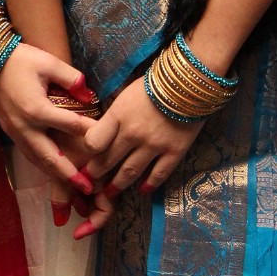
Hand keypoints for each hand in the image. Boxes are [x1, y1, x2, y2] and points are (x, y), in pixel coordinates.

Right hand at [0, 43, 98, 198]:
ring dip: (56, 174)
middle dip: (70, 174)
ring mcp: (15, 132)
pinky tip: (53, 169)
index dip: (91, 132)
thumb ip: (71, 78)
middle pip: (51, 157)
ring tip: (74, 186)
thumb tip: (89, 94)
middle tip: (89, 188)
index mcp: (37, 109)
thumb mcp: (48, 62)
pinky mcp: (9, 132)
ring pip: (37, 160)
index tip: (107, 139)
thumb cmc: (19, 59)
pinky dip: (42, 164)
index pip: (71, 125)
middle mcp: (25, 126)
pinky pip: (28, 153)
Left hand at [73, 78, 202, 237]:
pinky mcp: (175, 151)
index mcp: (118, 115)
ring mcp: (154, 145)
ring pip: (130, 172)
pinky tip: (142, 190)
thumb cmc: (155, 84)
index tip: (84, 160)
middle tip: (89, 184)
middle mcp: (133, 133)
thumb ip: (114, 115)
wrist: (191, 81)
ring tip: (109, 194)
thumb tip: (99, 132)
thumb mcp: (126, 95)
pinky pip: (159, 174)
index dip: (87, 153)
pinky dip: (149, 184)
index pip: (94, 142)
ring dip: (117, 185)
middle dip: (96, 174)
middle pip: (108, 160)